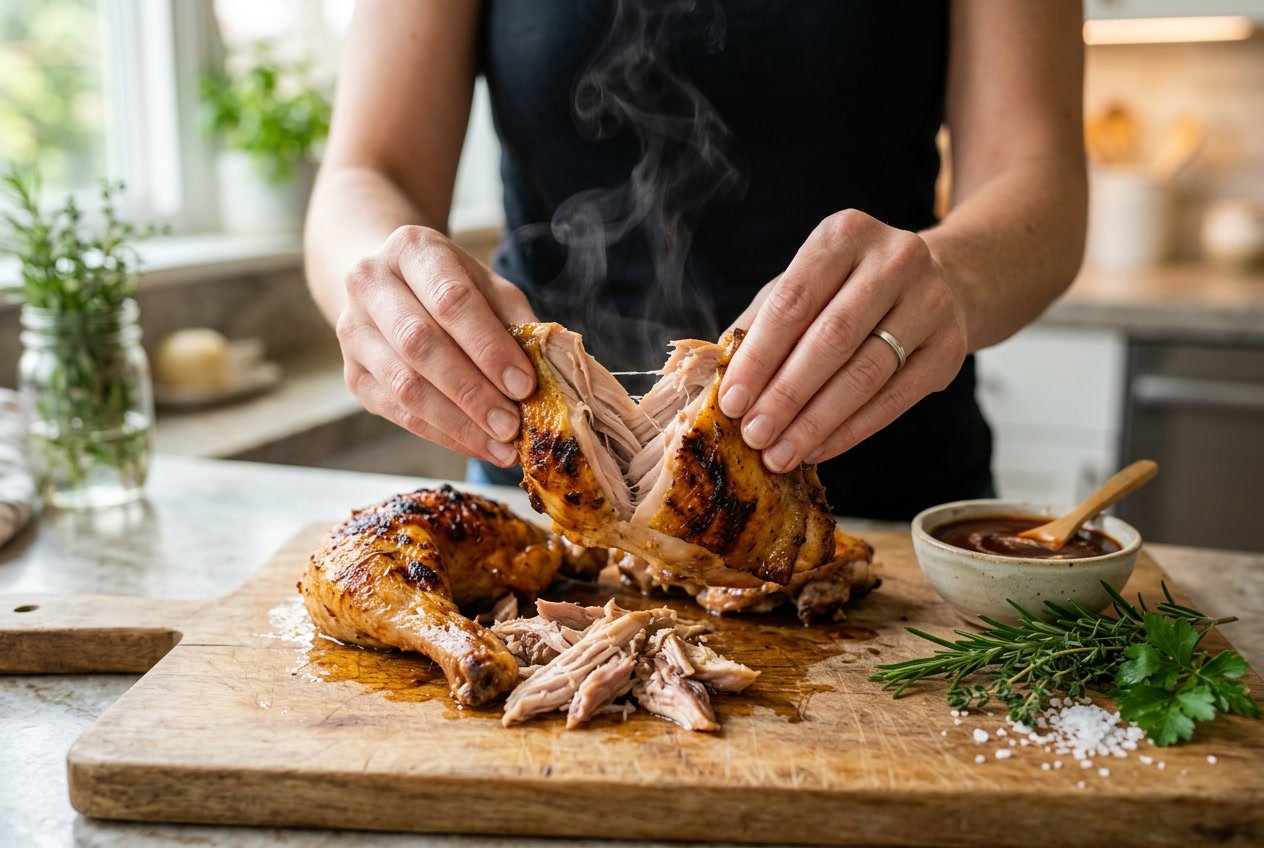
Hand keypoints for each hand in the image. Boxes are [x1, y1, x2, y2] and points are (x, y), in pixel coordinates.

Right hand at [335, 225, 538, 465]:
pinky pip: (398, 413)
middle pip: (421, 344)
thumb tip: (546, 369)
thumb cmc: (449, 285)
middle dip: (472, 391)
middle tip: (511, 425)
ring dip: (458, 422)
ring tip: (500, 444)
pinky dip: (442, 434)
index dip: (489, 346)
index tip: (524, 384)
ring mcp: (354, 332)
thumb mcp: (486, 286)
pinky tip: (477, 445)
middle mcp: (370, 284)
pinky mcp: (353, 375)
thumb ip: (514, 320)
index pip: (451, 300)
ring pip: (405, 385)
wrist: (388, 286)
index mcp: (411, 250)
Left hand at [719, 209, 968, 471]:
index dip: (759, 357)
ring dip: (816, 422)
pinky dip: (850, 431)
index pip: (793, 302)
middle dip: (786, 395)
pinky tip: (817, 451)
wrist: (943, 282)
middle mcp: (895, 259)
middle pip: (831, 339)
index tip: (731, 402)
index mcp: (845, 234)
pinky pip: (894, 400)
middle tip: (754, 436)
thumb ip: (759, 324)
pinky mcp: (951, 347)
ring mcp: (931, 302)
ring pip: (865, 374)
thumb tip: (714, 375)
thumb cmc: (848, 289)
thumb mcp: (803, 286)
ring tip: (780, 454)